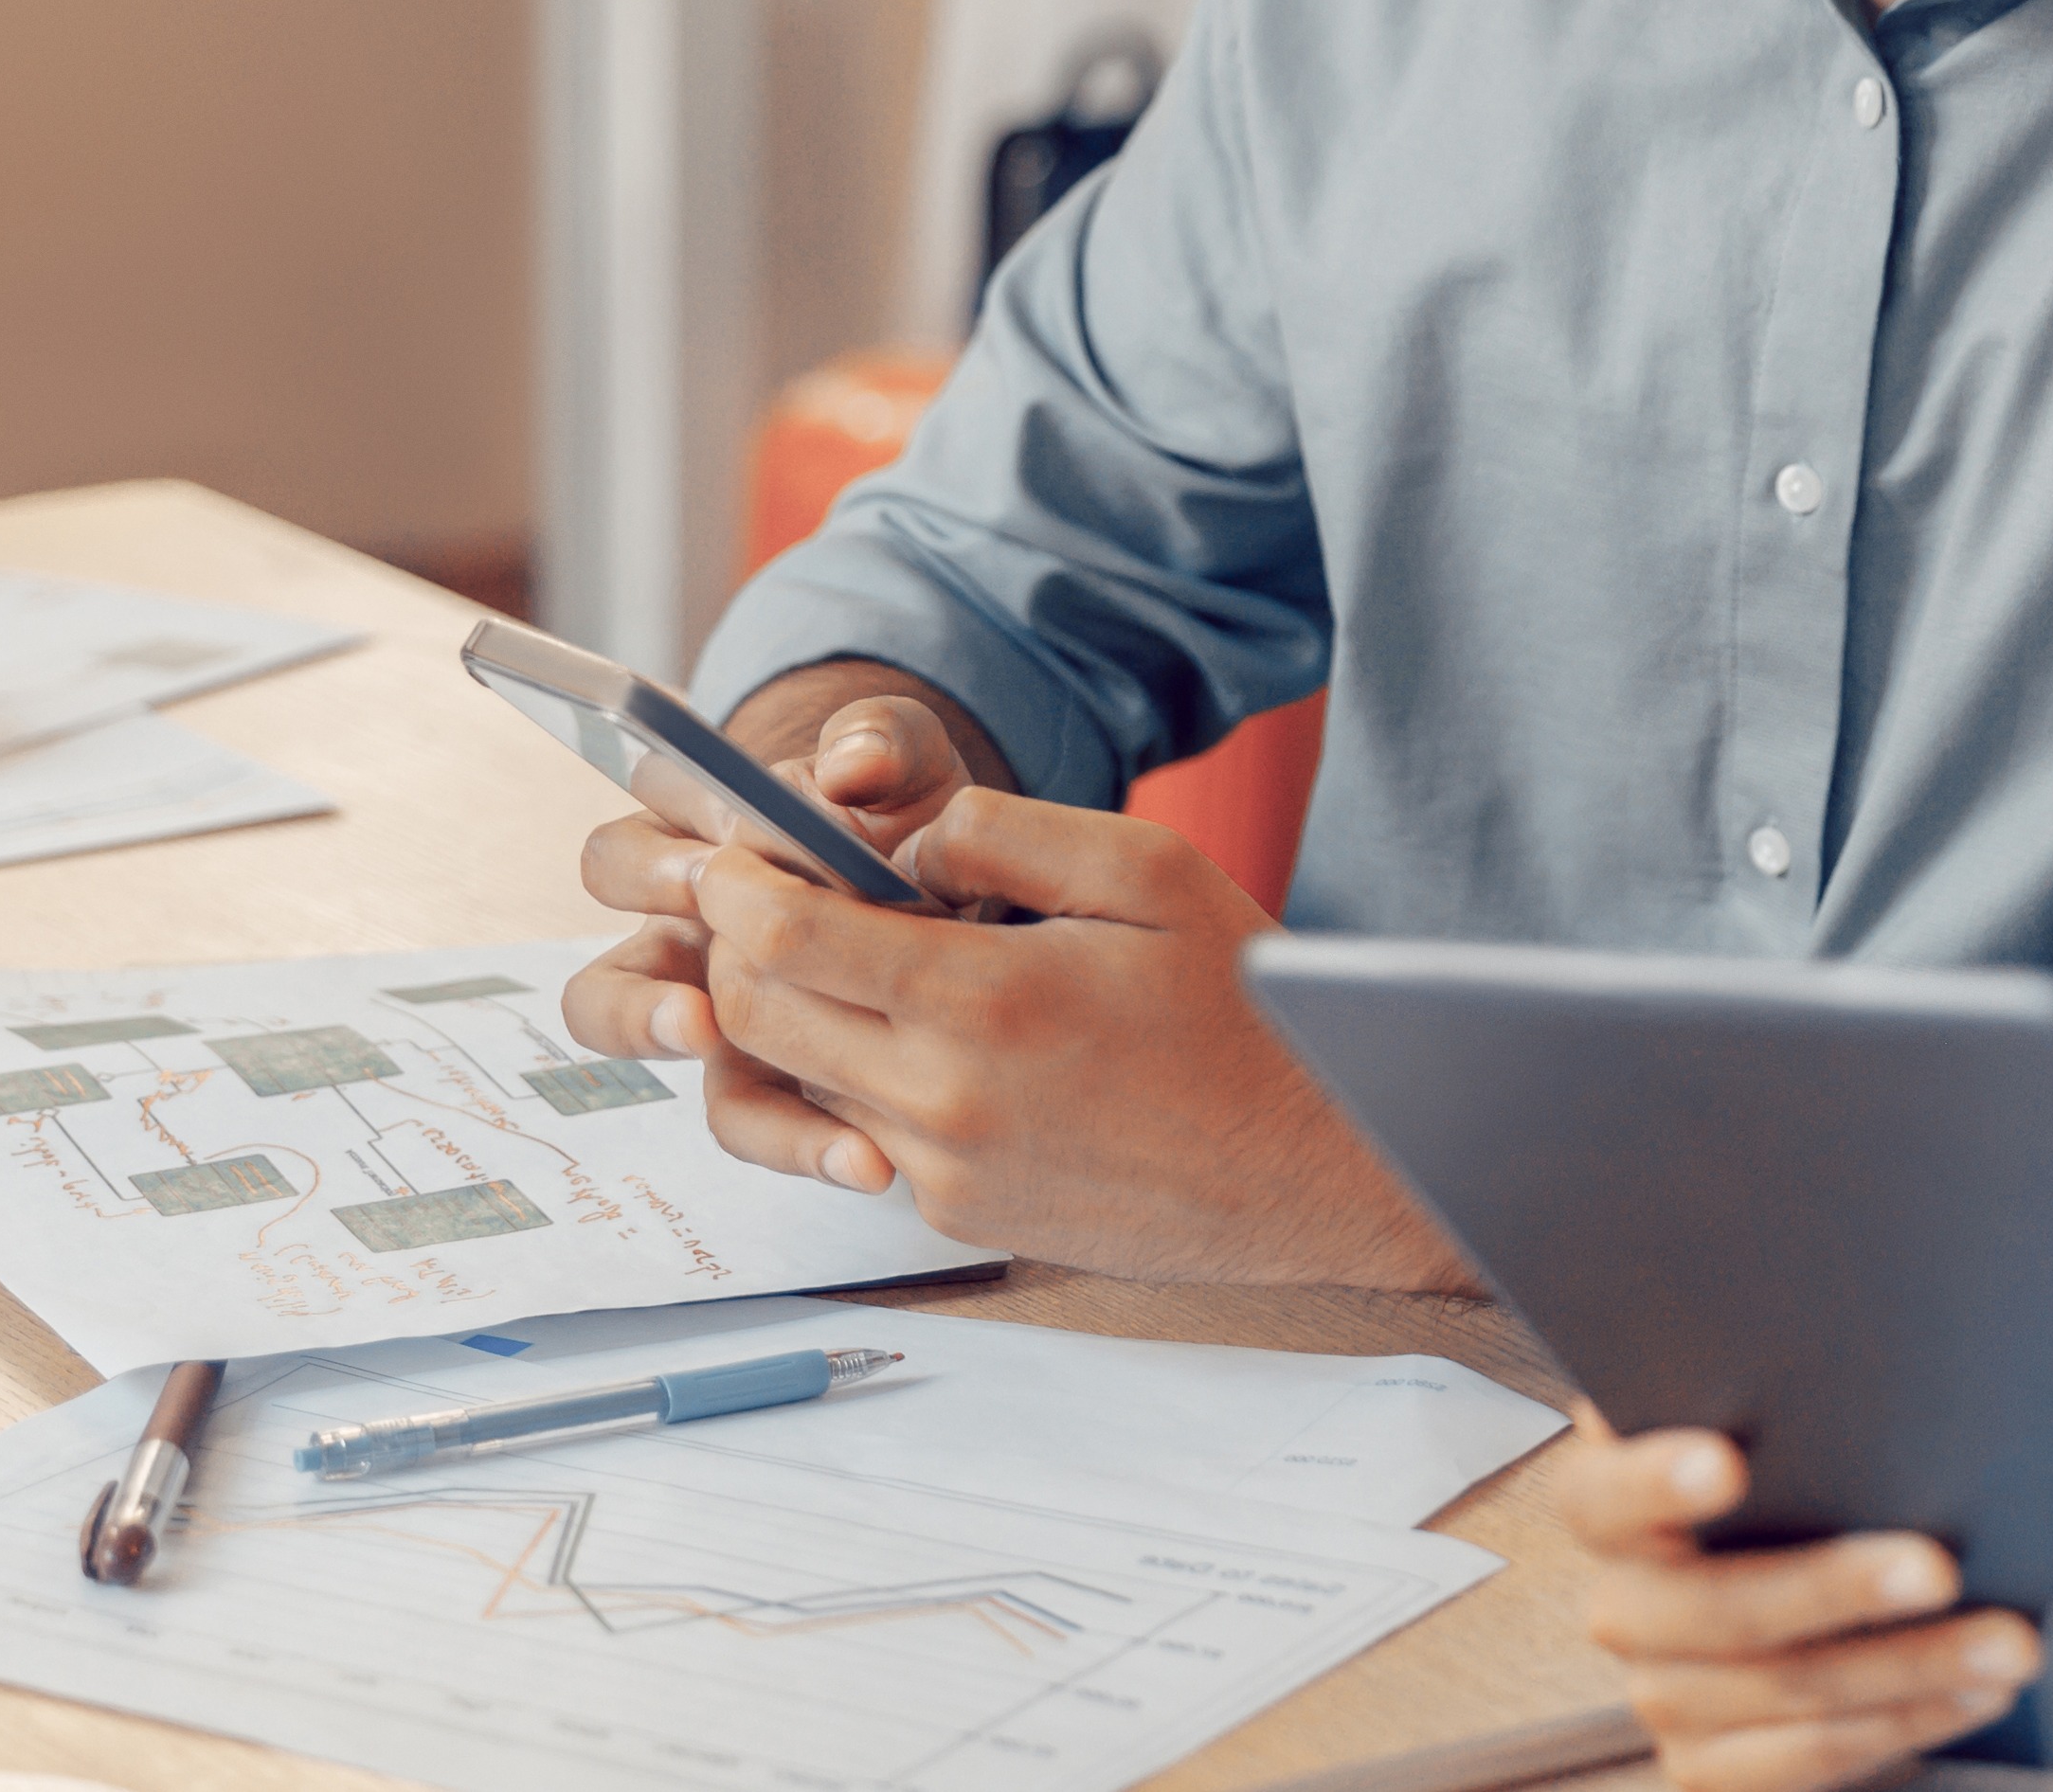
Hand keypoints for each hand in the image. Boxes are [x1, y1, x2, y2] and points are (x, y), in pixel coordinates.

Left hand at [563, 706, 1462, 1288]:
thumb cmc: (1249, 1006)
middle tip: (767, 899)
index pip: (780, 942)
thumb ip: (1006, 833)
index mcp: (983, 1002)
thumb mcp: (1146, 871)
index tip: (733, 851)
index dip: (735, 886)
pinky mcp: (960, 1217)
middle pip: (754, 1021)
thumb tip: (902, 844)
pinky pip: (866, 1135)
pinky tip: (946, 1038)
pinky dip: (871, 1078)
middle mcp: (944, 1102)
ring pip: (798, 1083)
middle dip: (737, 950)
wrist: (1319, 1167)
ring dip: (802, 1017)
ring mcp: (946, 1173)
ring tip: (869, 961)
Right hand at [567, 675, 1010, 1184]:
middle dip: (638, 984)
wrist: (981, 900)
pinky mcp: (772, 1077)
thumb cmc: (915, 823)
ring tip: (718, 1048)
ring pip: (637, 1038)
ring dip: (662, 1043)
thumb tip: (848, 767)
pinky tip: (866, 1159)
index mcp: (699, 840)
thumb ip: (883, 740)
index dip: (655, 856)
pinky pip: (749, 1119)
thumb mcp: (915, 768)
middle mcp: (684, 928)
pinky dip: (800, 1142)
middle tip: (700, 999)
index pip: (628, 842)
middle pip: (604, 955)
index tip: (711, 869)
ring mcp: (715, 1008)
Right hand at [1569, 1427, 2035, 1791]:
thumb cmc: (1799, 1481)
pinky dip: (1907, 1722)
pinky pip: (1811, 1757)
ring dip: (1911, 1667)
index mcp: (1616, 1506)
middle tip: (1936, 1566)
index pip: (1602, 1496)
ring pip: (1785, 1691)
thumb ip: (1785, 1396)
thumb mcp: (1776, 1428)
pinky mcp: (1713, 1768)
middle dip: (1837, 1587)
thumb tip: (1873, 1345)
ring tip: (2004, 1641)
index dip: (1655, 1481)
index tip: (1727, 1463)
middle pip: (1715, 1609)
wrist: (1801, 1595)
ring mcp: (1667, 1696)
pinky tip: (1973, 1689)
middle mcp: (1630, 1606)